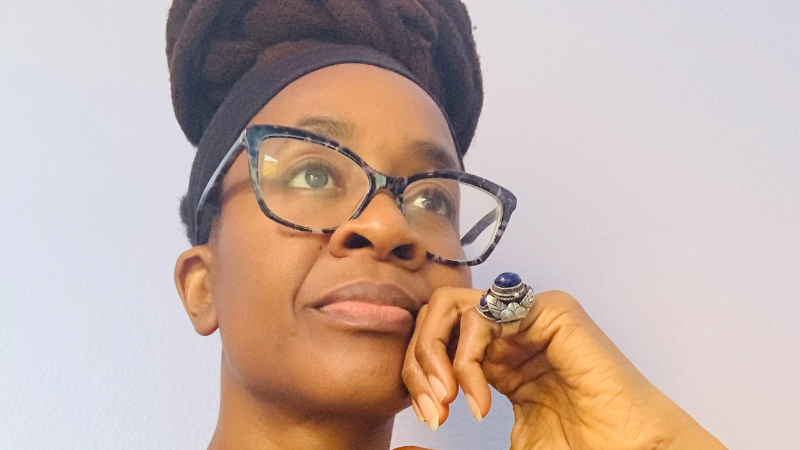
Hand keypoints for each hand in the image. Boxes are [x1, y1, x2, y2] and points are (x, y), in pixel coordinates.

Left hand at [402, 288, 727, 449]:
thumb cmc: (579, 447)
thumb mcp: (506, 435)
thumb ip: (464, 422)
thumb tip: (405, 447)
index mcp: (498, 354)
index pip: (436, 338)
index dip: (418, 377)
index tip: (432, 421)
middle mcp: (510, 330)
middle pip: (435, 315)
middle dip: (419, 361)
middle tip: (433, 408)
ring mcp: (529, 316)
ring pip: (450, 307)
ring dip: (437, 357)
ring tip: (451, 402)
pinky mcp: (549, 310)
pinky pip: (482, 316)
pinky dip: (467, 359)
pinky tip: (480, 399)